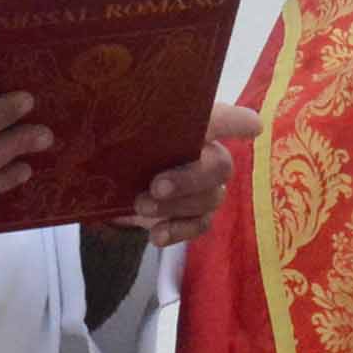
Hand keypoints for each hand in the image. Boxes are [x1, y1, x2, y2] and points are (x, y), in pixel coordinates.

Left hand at [124, 103, 260, 246]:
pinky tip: (156, 235)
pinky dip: (178, 231)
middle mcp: (206, 152)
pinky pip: (200, 225)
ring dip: (176, 206)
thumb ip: (126, 117)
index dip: (240, 122)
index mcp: (193, 123)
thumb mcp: (116, 125)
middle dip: (189, 179)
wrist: (100, 178)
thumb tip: (167, 121)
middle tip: (156, 187)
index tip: (252, 127)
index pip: (225, 118)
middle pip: (220, 166)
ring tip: (141, 206)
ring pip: (210, 199)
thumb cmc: (116, 141)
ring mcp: (204, 187)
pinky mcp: (194, 216)